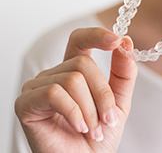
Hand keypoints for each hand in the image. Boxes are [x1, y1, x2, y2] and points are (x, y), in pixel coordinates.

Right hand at [15, 27, 137, 152]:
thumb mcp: (119, 101)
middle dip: (103, 94)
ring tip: (93, 129)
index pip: (80, 40)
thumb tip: (126, 43)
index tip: (117, 41)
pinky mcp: (26, 103)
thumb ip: (123, 73)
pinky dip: (74, 113)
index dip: (96, 35)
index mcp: (75, 71)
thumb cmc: (99, 135)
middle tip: (108, 120)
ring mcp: (38, 87)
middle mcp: (54, 74)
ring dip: (90, 109)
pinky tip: (79, 127)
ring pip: (72, 79)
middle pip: (83, 64)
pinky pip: (55, 93)